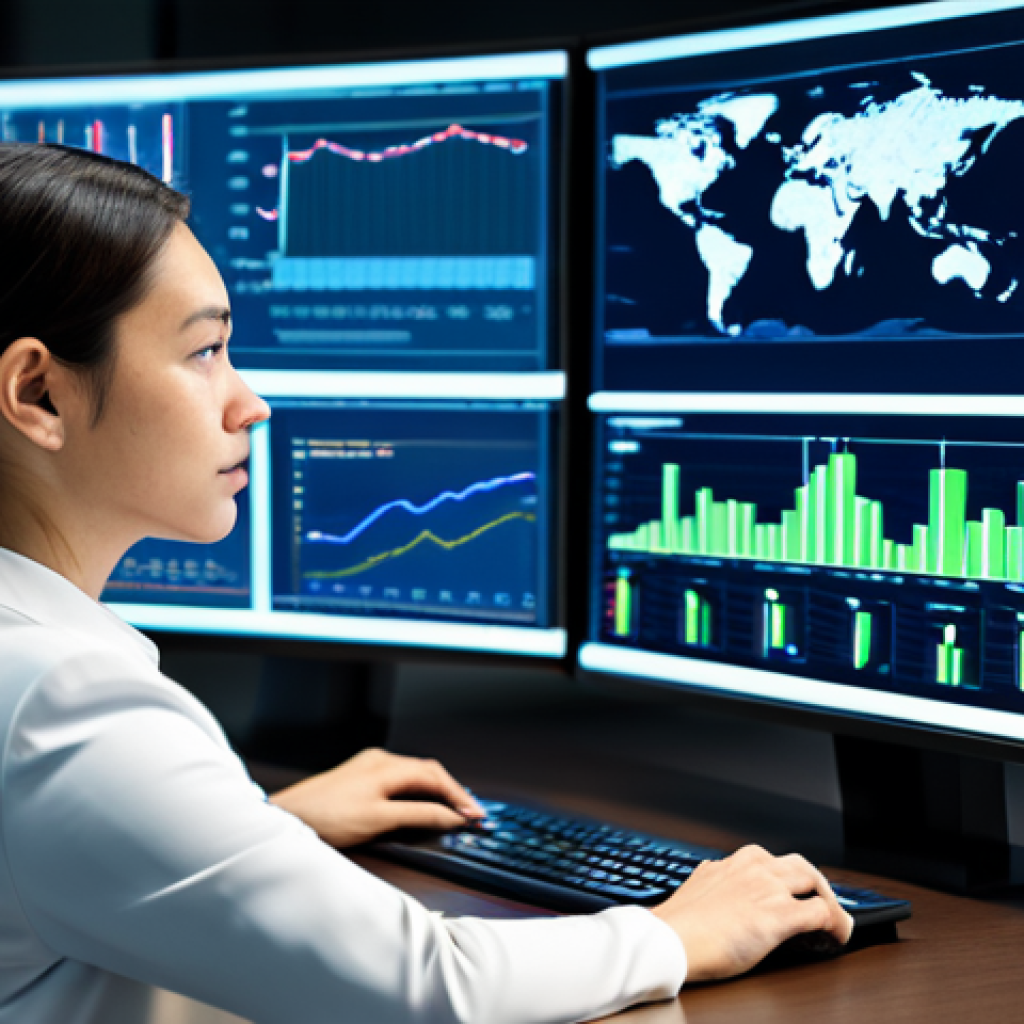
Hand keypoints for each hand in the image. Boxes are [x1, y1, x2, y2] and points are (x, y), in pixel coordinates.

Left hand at [269, 747, 484, 847]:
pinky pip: (400, 781)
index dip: (459, 796)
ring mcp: (369, 768)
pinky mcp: (360, 779)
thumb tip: (450, 816)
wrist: (286, 818)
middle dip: (452, 792)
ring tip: (453, 812)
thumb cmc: (325, 818)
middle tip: (471, 815)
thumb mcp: (379, 820)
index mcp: (386, 765)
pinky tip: (422, 806)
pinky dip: (418, 793)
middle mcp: (380, 761)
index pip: (435, 777)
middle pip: (427, 773)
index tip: (476, 815)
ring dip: (436, 793)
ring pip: (414, 776)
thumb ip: (419, 816)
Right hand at [652, 845, 854, 982]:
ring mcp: (768, 888)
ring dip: (827, 900)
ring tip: (832, 921)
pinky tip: (836, 936)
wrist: (671, 939)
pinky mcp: (779, 915)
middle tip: (819, 904)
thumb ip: (715, 880)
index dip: (788, 880)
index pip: (773, 862)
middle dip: (814, 885)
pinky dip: (836, 924)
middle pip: (800, 866)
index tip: (791, 894)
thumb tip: (718, 880)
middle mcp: (753, 867)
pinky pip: (822, 913)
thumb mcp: (698, 889)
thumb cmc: (679, 923)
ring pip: (814, 881)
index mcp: (733, 863)